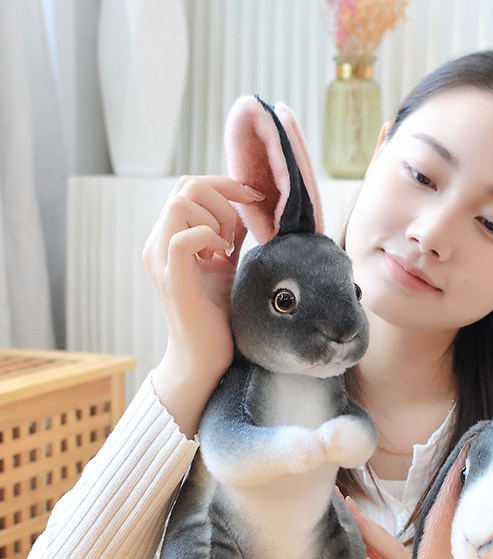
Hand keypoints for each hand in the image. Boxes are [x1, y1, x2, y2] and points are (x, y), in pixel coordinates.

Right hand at [143, 176, 263, 435]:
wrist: (205, 356)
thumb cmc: (216, 313)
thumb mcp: (226, 264)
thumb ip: (230, 235)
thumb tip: (247, 206)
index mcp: (169, 236)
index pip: (188, 185)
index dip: (224, 184)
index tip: (252, 198)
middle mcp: (157, 244)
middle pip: (185, 187)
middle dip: (222, 199)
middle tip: (236, 234)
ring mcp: (161, 261)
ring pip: (179, 205)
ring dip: (215, 219)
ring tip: (227, 249)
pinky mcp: (173, 280)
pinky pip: (182, 238)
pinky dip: (208, 238)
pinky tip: (222, 257)